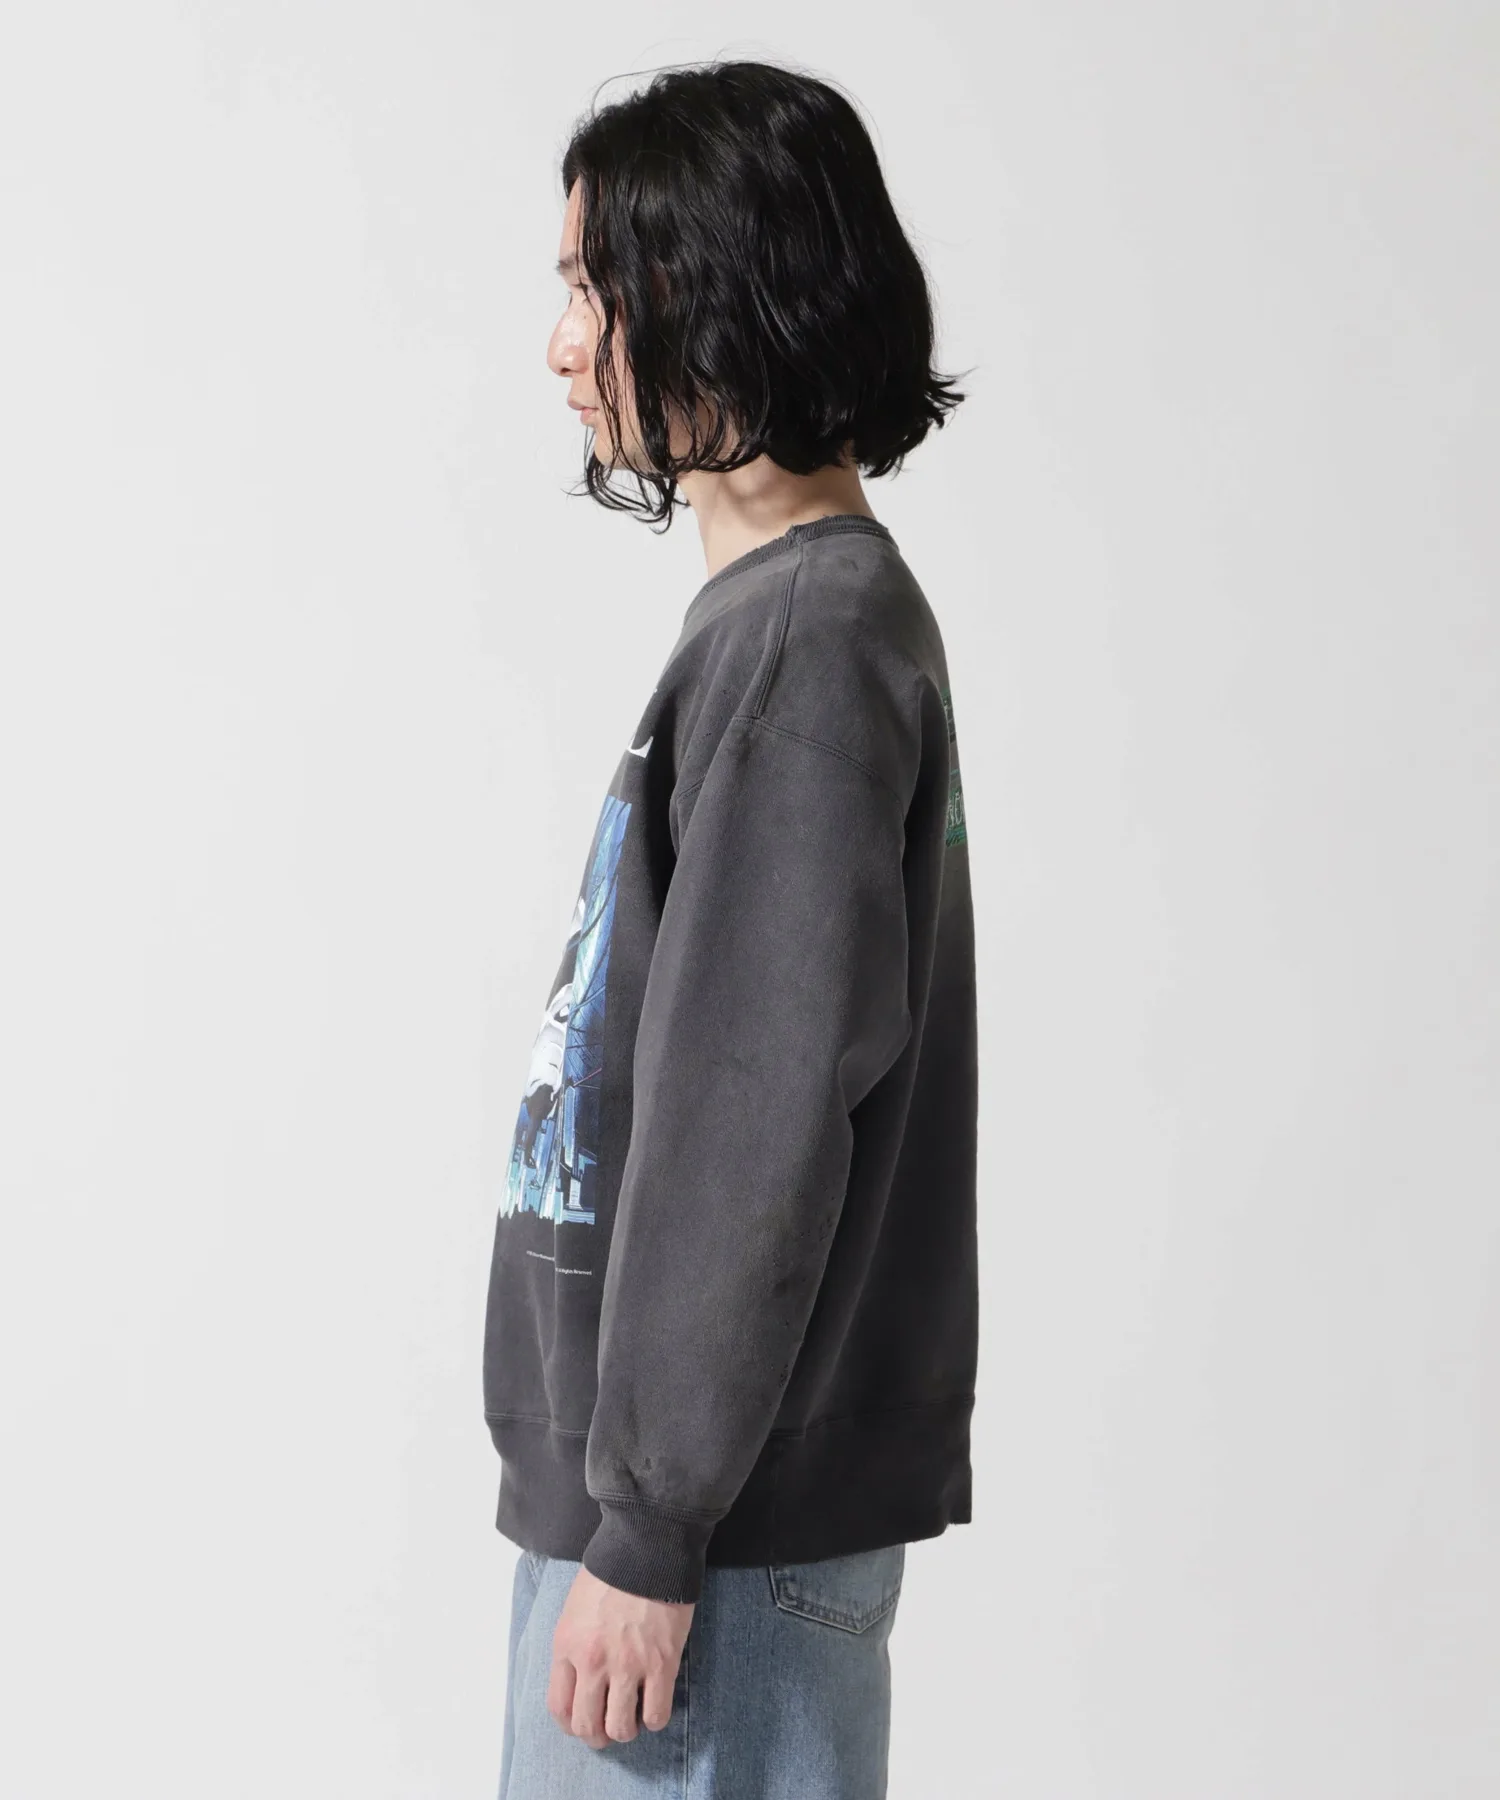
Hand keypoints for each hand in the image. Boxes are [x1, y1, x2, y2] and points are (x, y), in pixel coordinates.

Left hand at [547, 1564, 694, 1748]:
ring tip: (633, 1717)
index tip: (582, 1722)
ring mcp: (628, 1665)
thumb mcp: (575, 1609)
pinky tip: (655, 1705)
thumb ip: (573, 1646)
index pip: (558, 1708)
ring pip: (621, 1728)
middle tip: (608, 1728)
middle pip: (587, 1726)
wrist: (647, 1547)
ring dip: (626, 1730)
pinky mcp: (661, 1664)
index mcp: (567, 1646)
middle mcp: (593, 1662)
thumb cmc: (610, 1572)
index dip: (571, 1725)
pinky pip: (656, 1714)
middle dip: (597, 1736)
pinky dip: (655, 1719)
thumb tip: (580, 1680)